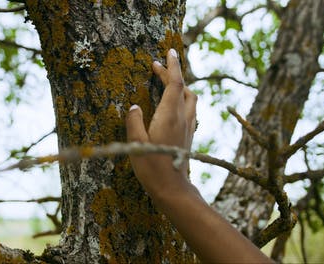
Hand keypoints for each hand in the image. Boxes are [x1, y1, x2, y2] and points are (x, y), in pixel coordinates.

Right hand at [126, 48, 196, 199]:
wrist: (173, 188)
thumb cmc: (152, 167)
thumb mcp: (136, 144)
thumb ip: (134, 122)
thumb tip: (133, 106)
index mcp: (170, 116)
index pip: (175, 83)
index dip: (172, 66)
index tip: (168, 53)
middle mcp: (183, 118)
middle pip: (182, 87)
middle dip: (172, 73)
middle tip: (157, 66)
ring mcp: (189, 126)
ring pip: (190, 97)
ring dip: (179, 86)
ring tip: (166, 82)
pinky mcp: (189, 134)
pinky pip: (190, 109)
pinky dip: (182, 99)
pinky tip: (172, 105)